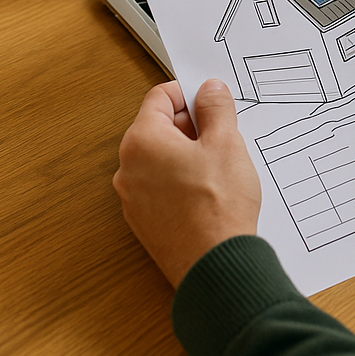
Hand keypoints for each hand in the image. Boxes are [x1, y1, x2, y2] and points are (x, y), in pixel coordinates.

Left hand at [113, 78, 260, 287]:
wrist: (215, 265)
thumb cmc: (218, 205)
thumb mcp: (226, 143)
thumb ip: (216, 108)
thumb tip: (209, 90)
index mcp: (142, 142)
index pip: (159, 97)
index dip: (189, 93)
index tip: (212, 100)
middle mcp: (128, 169)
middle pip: (159, 128)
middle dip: (191, 125)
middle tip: (223, 134)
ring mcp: (133, 198)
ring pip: (161, 158)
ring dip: (189, 153)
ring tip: (221, 166)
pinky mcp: (145, 221)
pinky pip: (162, 186)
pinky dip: (183, 179)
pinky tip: (211, 190)